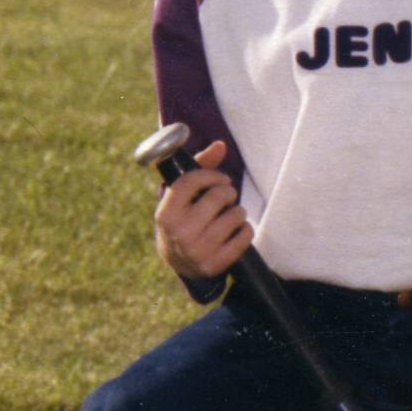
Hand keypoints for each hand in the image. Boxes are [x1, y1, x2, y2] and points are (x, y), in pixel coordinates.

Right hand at [154, 140, 252, 279]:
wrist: (179, 261)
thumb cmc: (183, 218)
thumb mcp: (182, 196)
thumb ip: (199, 167)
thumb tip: (220, 145)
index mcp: (165, 214)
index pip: (191, 181)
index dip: (212, 175)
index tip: (221, 179)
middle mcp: (179, 233)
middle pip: (218, 196)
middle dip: (228, 193)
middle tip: (227, 198)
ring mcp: (197, 251)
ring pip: (235, 215)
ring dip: (238, 211)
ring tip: (231, 214)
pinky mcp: (215, 264)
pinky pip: (244, 237)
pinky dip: (246, 229)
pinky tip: (238, 229)